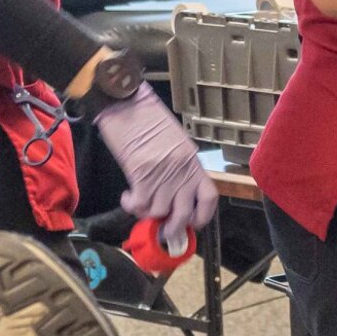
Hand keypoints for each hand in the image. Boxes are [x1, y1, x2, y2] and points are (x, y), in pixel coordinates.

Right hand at [93, 84, 217, 247]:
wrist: (130, 105)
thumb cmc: (151, 122)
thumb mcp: (176, 145)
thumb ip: (179, 170)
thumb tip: (175, 195)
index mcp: (193, 163)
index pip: (209, 198)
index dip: (202, 217)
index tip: (192, 225)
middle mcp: (182, 172)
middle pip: (184, 214)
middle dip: (172, 229)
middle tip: (161, 230)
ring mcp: (163, 174)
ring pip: (159, 212)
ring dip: (146, 213)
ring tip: (139, 203)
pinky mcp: (142, 174)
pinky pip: (139, 203)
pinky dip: (131, 205)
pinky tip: (127, 197)